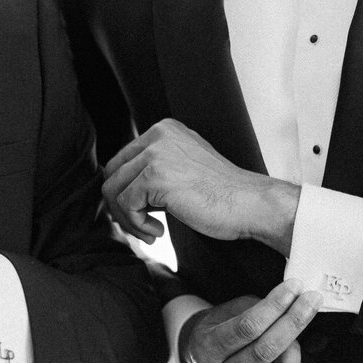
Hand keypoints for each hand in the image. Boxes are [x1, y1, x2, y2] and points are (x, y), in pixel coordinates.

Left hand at [103, 119, 300, 254]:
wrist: (250, 204)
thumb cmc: (223, 195)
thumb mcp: (184, 170)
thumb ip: (155, 170)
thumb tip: (118, 191)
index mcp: (165, 130)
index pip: (123, 161)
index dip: (125, 192)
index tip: (142, 214)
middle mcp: (158, 135)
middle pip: (112, 174)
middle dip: (121, 207)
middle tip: (141, 227)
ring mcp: (156, 154)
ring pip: (113, 191)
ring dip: (127, 219)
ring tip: (150, 232)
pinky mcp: (155, 176)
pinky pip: (125, 205)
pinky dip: (136, 225)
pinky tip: (158, 232)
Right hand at [181, 280, 322, 362]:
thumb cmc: (220, 331)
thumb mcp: (226, 312)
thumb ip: (256, 308)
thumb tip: (294, 300)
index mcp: (206, 351)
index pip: (247, 327)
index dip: (275, 305)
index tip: (295, 287)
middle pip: (267, 351)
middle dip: (295, 320)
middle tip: (311, 300)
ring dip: (296, 349)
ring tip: (292, 338)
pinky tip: (296, 361)